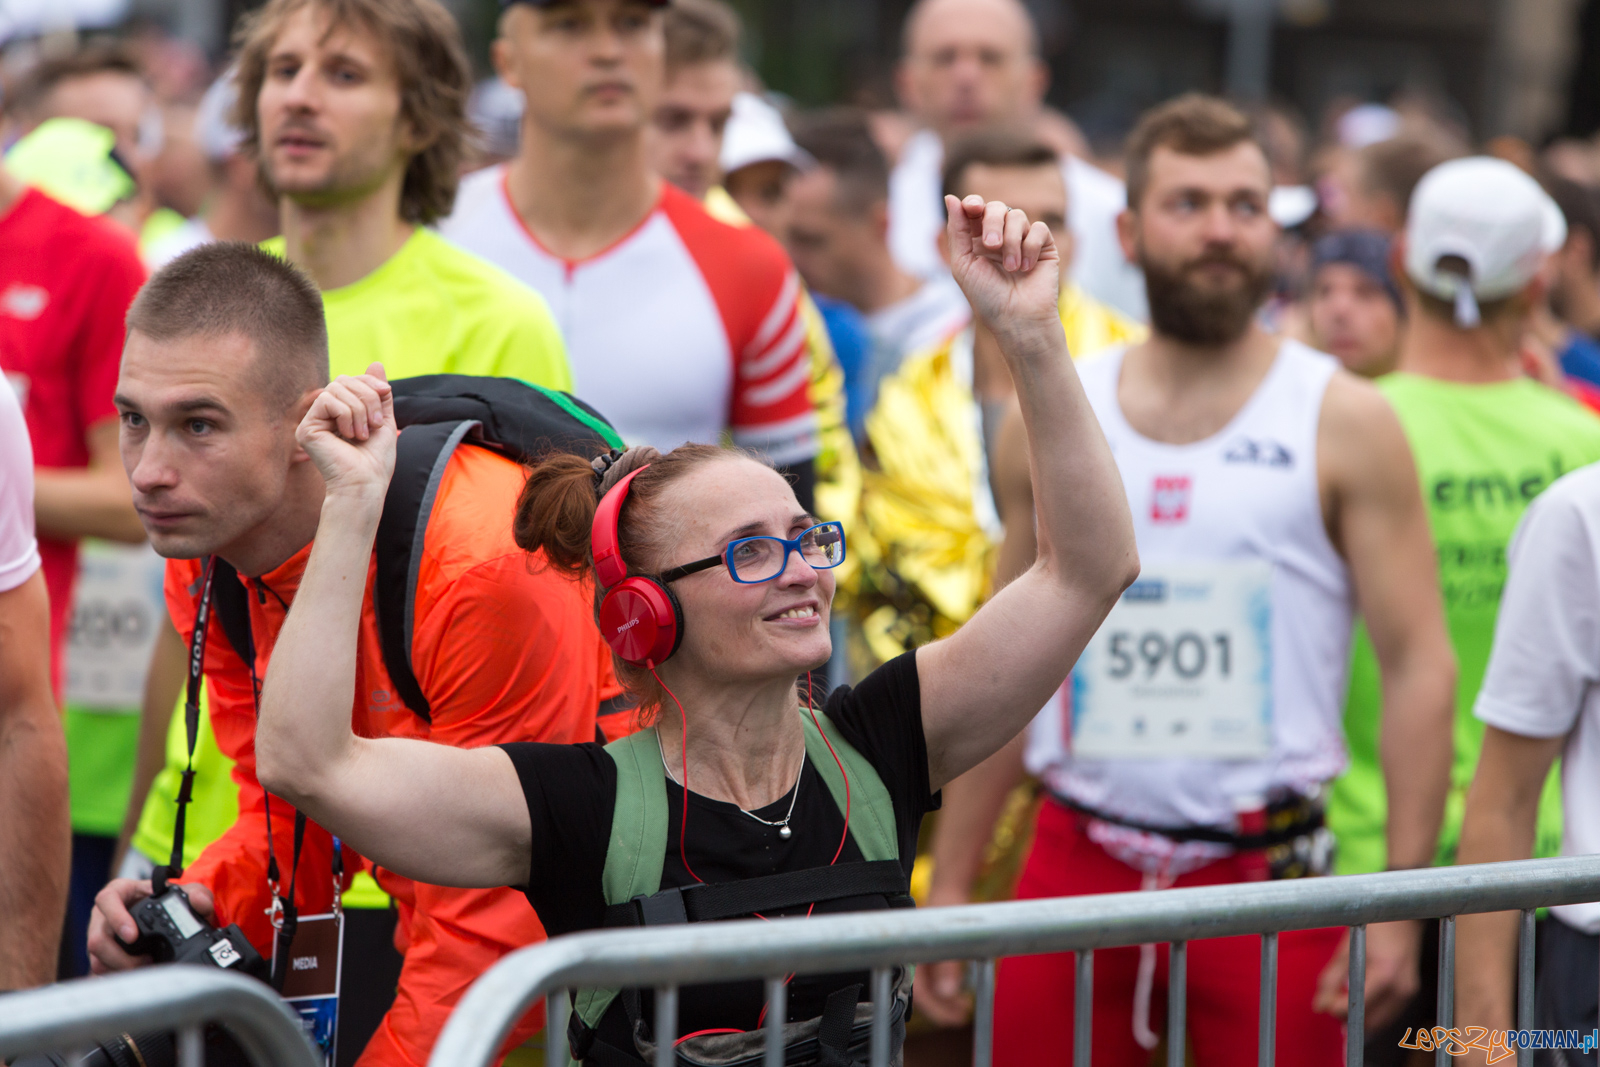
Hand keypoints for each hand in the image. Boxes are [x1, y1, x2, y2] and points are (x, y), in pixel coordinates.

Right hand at [87, 879, 214, 973]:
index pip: (107, 899)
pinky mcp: (101, 956)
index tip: (132, 935)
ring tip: (146, 968)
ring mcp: (99, 936)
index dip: (116, 918)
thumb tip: (199, 901)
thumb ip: (198, 893)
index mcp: (120, 893)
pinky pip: (100, 971)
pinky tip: (136, 977)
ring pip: (97, 959)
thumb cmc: (168, 901)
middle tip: (146, 961)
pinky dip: (118, 976)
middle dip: (119, 956)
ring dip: (120, 969)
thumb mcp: (186, 893)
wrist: (166, 917)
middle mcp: (104, 915)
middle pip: (97, 938)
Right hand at [296, 363, 396, 502]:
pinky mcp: (306, 428)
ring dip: (359, 409)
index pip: (352, 380)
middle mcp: (324, 415)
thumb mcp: (383, 419)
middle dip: (367, 396)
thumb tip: (376, 362)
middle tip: (376, 423)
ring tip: (363, 434)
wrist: (366, 483)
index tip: (386, 393)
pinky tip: (349, 436)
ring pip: (336, 388)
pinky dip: (346, 414)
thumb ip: (379, 393)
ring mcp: (313, 421)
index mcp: (341, 412)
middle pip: (343, 380)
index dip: (370, 382)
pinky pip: (327, 400)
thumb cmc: (376, 460)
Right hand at [916, 885, 975, 1026]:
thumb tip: (947, 994)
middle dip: (942, 1009)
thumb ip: (948, 966)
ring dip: (945, 1001)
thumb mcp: (951, 936)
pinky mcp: (927, 955)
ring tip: (963, 1008)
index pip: (919, 994)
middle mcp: (911, 957)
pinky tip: (960, 994)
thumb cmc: (948, 906)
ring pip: (929, 988)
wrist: (949, 886)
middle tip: (961, 1018)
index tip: (954, 1019)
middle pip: (923, 995)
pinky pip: (933, 979)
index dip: (936, 1010)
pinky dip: (946, 989)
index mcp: (909, 953)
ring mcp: (919, 957)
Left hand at [943, 194, 1061, 342]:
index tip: (972, 208)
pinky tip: (1026, 268)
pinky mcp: (1044, 246)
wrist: (1016, 318)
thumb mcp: (963, 264)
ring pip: (1018, 216)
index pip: (976, 209)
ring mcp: (1023, 239)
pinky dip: (1030, 247)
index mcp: (977, 239)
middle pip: (997, 208)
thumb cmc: (986, 296)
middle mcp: (1001, 236)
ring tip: (1011, 268)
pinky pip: (1038, 229)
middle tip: (991, 246)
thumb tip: (950, 197)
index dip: (974, 204)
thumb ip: (956, 230)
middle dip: (993, 222)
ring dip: (1012, 241)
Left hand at [1313, 920, 1421, 1031]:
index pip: (1357, 1006)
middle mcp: (1401, 987)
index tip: (1322, 1004)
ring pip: (1379, 1021)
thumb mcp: (1347, 948)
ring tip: (1340, 1004)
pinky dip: (1371, 1014)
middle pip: (1369, 1020)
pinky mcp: (1410, 991)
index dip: (1336, 1009)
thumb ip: (1331, 978)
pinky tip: (1357, 1005)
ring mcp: (1409, 991)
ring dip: (1359, 1019)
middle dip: (1347, 1017)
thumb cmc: (1373, 926)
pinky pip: (1388, 1013)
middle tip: (1329, 1005)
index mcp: (1385, 973)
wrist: (1403, 915)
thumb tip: (1319, 1006)